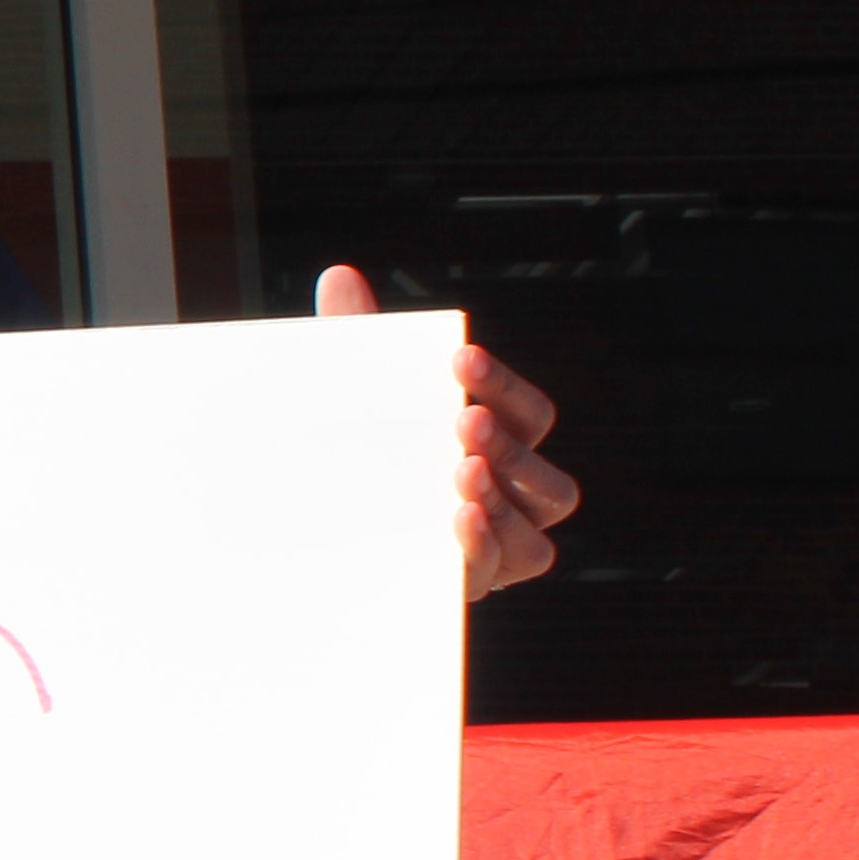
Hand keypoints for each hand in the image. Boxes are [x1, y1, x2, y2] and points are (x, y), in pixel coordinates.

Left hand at [321, 265, 573, 598]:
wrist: (312, 533)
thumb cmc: (354, 451)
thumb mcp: (350, 397)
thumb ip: (353, 340)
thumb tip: (339, 277)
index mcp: (497, 442)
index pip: (528, 412)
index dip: (503, 385)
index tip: (461, 358)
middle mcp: (513, 495)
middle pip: (546, 472)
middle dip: (508, 444)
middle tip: (464, 421)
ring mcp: (499, 544)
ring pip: (539, 527)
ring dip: (505, 496)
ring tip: (462, 472)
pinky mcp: (473, 582)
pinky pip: (506, 567)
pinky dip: (487, 544)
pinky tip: (460, 519)